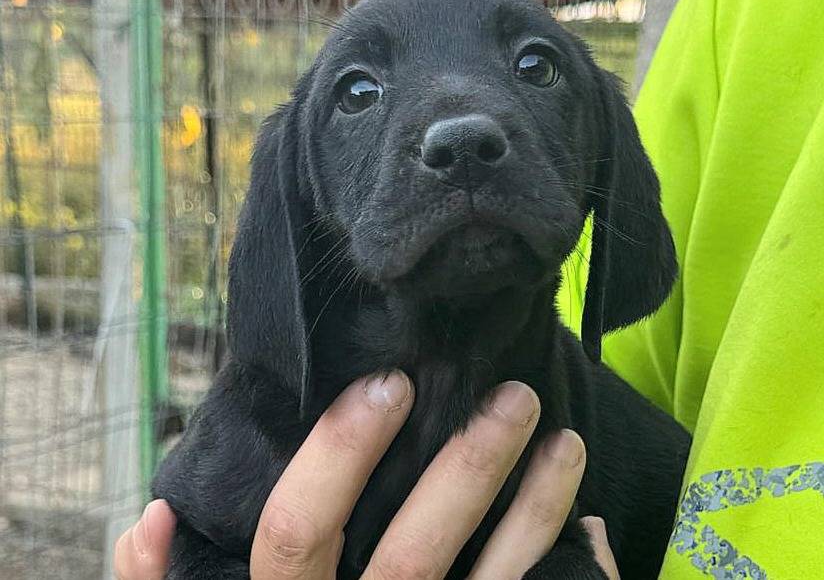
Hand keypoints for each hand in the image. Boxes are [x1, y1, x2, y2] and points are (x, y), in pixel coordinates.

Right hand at [114, 371, 618, 578]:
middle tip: (513, 394)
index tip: (389, 384)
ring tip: (568, 438)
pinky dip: (570, 572)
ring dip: (534, 509)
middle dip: (468, 466)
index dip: (338, 454)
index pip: (299, 534)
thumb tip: (150, 517)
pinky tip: (591, 524)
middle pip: (414, 553)